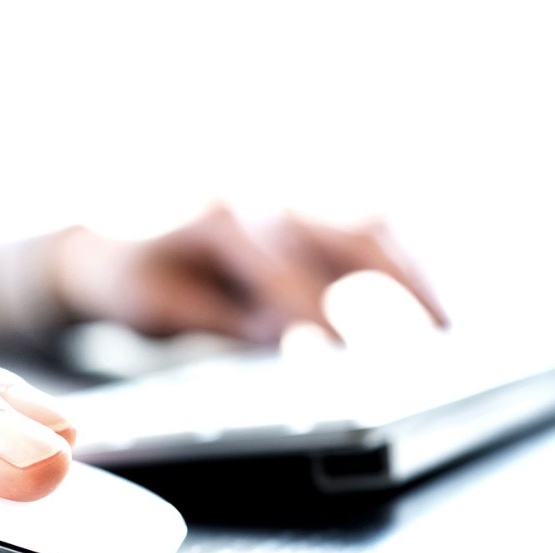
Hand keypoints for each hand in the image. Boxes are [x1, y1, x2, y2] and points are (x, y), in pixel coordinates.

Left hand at [47, 204, 446, 342]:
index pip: (284, 272)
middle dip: (394, 290)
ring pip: (369, 226)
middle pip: (347, 234)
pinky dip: (401, 264)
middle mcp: (260, 193)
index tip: (356, 358)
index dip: (322, 315)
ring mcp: (287, 192)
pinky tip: (425, 302)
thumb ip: (220, 318)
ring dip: (412, 275)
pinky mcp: (303, 204)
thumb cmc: (134, 279)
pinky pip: (366, 227)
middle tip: (430, 345)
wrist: (109, 241)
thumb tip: (289, 333)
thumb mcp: (158, 308)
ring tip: (444, 329)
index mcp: (216, 218)